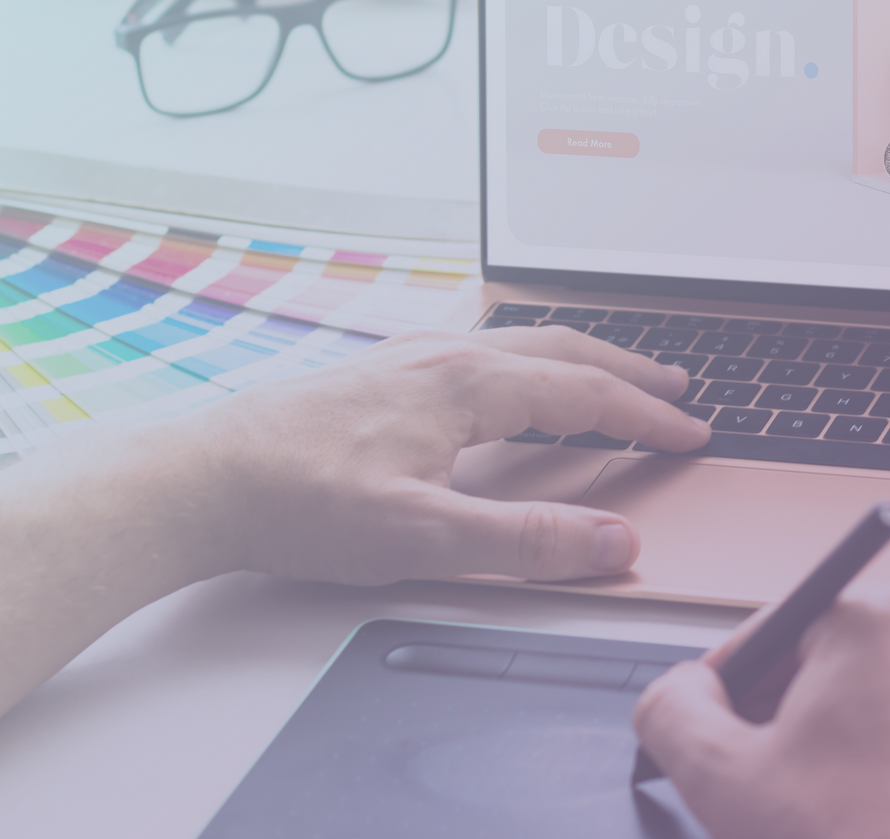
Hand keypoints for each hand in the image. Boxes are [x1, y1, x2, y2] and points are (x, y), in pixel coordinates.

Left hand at [178, 324, 709, 584]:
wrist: (199, 479)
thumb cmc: (298, 500)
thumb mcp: (423, 537)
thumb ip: (526, 541)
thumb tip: (613, 544)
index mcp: (466, 383)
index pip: (584, 391)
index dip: (645, 415)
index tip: (691, 434)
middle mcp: (442, 357)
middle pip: (558, 350)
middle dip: (624, 370)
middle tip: (673, 389)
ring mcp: (406, 360)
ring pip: (515, 346)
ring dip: (574, 361)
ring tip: (605, 379)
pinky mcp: (375, 377)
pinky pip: (476, 355)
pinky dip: (522, 365)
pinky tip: (503, 386)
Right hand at [632, 587, 889, 838]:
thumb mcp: (720, 777)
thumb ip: (672, 711)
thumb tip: (678, 693)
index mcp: (883, 622)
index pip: (780, 627)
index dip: (732, 684)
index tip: (716, 727)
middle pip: (842, 667)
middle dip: (796, 719)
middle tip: (771, 780)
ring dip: (854, 753)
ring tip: (830, 815)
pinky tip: (881, 828)